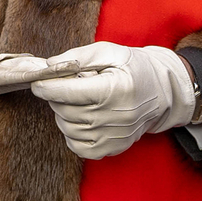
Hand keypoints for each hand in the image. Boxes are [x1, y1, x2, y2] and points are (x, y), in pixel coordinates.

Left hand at [29, 42, 195, 159]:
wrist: (163, 92)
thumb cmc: (135, 68)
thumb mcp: (111, 52)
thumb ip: (78, 56)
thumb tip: (48, 66)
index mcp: (115, 89)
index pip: (69, 92)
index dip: (47, 87)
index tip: (38, 82)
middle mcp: (116, 116)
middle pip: (65, 110)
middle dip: (56, 97)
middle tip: (64, 87)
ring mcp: (115, 136)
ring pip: (68, 128)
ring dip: (64, 114)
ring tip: (77, 101)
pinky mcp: (113, 148)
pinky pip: (78, 147)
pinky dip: (72, 133)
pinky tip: (81, 119)